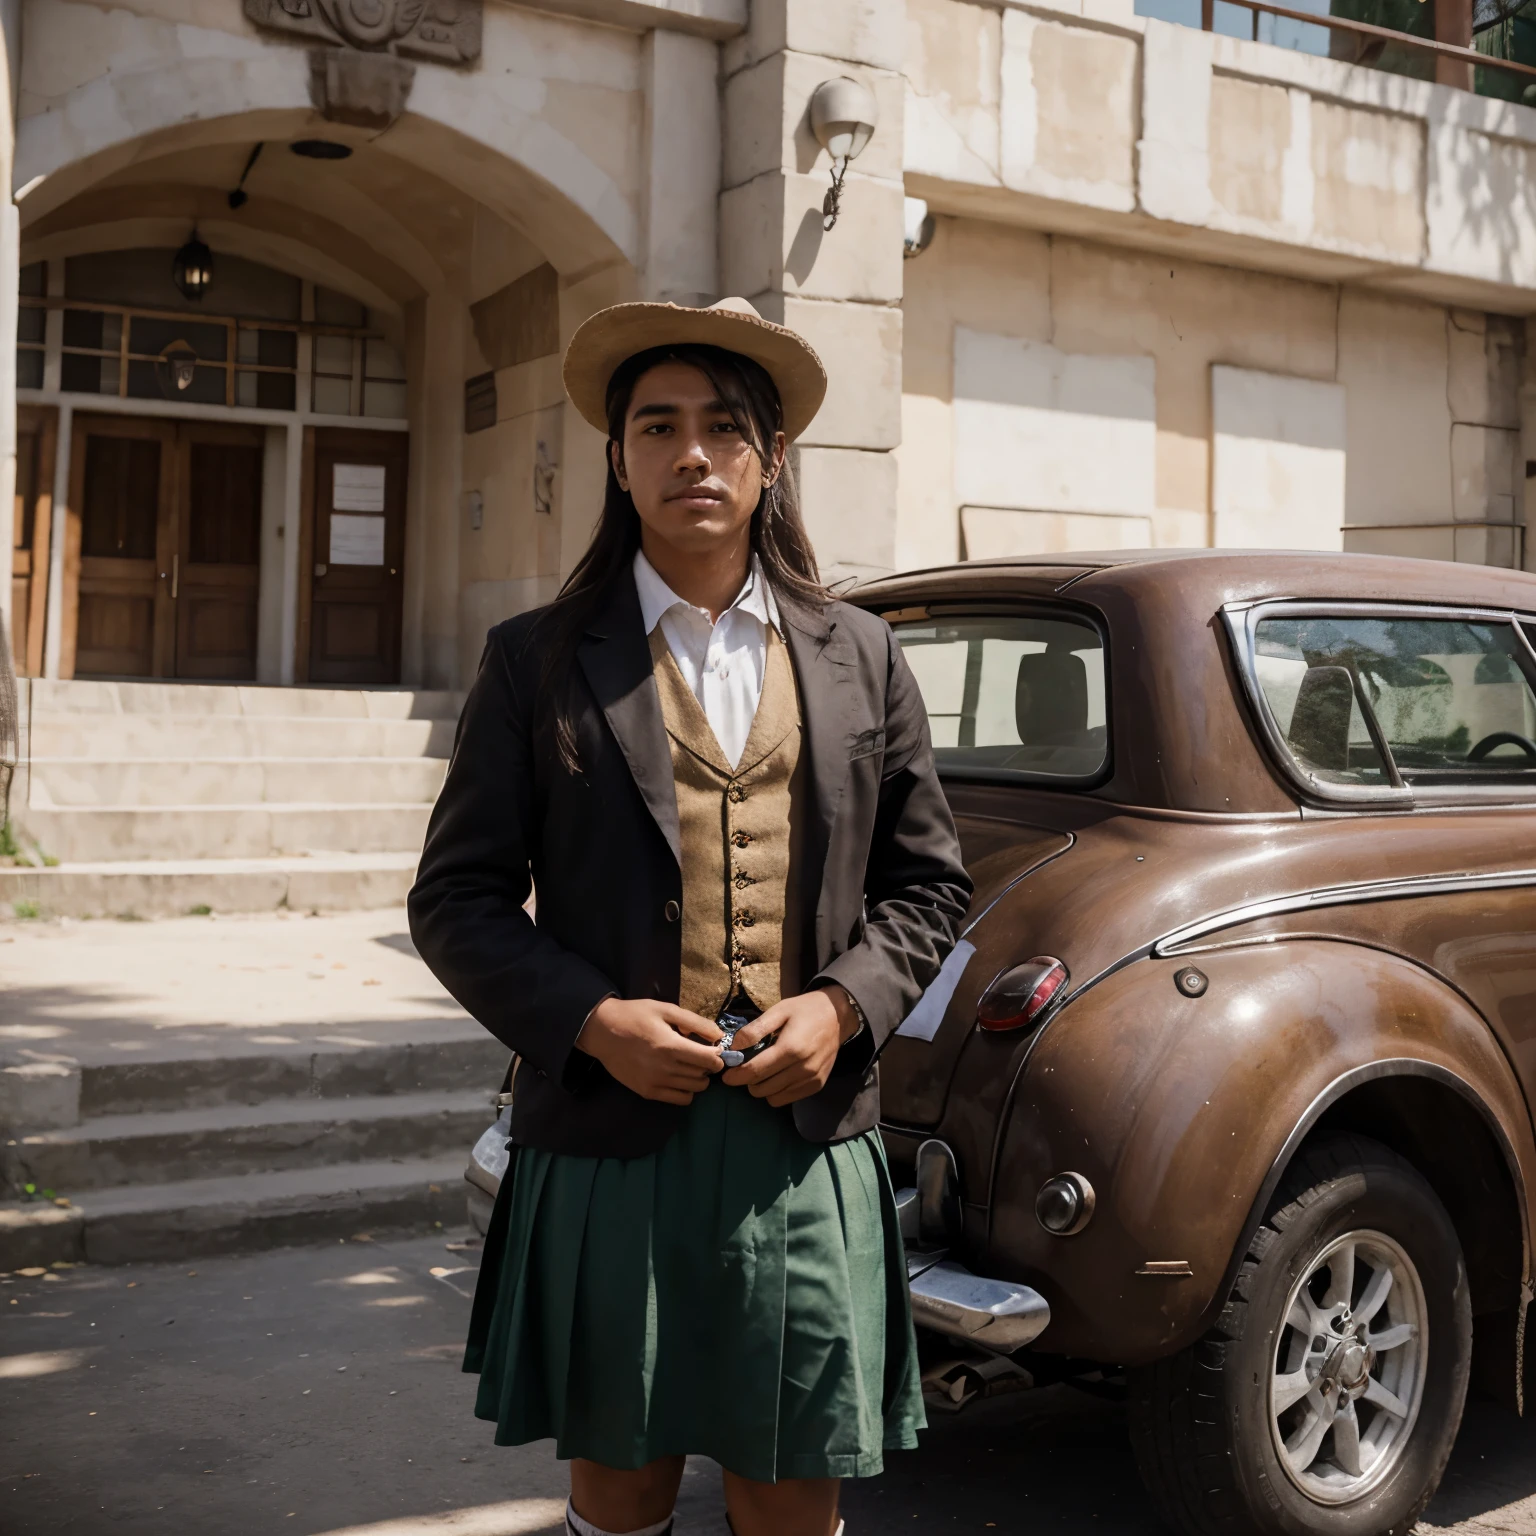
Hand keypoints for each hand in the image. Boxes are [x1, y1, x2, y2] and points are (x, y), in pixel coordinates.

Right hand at [576, 997, 724, 1105]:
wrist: (602, 1031)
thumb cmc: (636, 1016)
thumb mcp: (666, 1010)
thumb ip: (695, 1022)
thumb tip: (719, 1036)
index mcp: (671, 1046)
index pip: (710, 1061)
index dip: (718, 1055)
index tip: (713, 1049)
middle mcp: (665, 1069)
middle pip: (704, 1075)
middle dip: (708, 1066)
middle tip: (701, 1055)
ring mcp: (656, 1083)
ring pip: (695, 1089)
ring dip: (699, 1078)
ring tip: (690, 1065)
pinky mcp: (647, 1092)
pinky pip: (680, 1100)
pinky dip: (686, 1090)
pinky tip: (679, 1077)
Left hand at [719, 985, 862, 1106]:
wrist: (838, 1015)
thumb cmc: (805, 1010)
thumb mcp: (779, 1010)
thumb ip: (755, 1030)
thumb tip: (734, 1048)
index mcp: (790, 1048)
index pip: (755, 1071)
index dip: (736, 1076)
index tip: (726, 1076)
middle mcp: (802, 1068)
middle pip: (761, 1088)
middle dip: (747, 1081)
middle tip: (745, 1068)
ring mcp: (811, 1079)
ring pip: (773, 1098)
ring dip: (762, 1087)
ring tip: (762, 1071)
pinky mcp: (817, 1085)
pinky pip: (787, 1099)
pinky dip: (777, 1092)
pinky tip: (777, 1076)